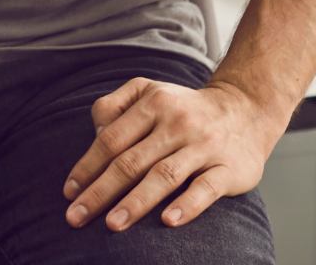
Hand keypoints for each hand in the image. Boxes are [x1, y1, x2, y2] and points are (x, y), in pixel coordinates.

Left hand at [62, 77, 284, 232]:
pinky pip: (206, 188)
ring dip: (136, 202)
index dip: (88, 166)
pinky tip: (168, 221)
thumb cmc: (183, 108)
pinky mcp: (230, 168)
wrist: (245, 109)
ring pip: (165, 175)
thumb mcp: (148, 91)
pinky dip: (187, 204)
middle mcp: (177, 123)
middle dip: (101, 191)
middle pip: (132, 161)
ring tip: (113, 224)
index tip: (69, 193)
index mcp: (153, 103)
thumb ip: (115, 106)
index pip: (112, 139)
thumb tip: (95, 135)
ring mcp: (204, 146)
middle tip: (77, 217)